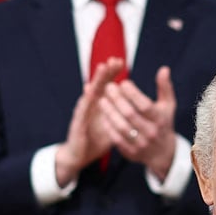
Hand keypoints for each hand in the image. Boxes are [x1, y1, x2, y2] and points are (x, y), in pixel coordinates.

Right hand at [54, 58, 124, 186]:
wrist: (79, 155)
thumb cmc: (96, 138)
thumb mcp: (113, 125)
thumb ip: (123, 114)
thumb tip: (138, 107)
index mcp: (99, 105)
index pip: (106, 85)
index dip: (113, 74)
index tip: (121, 61)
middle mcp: (90, 106)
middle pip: (98, 85)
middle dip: (106, 72)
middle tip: (113, 59)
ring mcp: (83, 113)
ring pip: (90, 94)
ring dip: (96, 80)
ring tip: (102, 68)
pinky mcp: (77, 124)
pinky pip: (82, 111)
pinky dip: (85, 101)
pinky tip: (88, 92)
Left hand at [99, 66, 177, 180]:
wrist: (163, 152)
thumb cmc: (163, 122)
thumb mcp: (168, 105)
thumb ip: (165, 87)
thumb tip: (164, 69)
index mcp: (160, 119)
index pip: (144, 105)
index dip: (132, 93)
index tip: (123, 82)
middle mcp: (151, 132)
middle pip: (130, 114)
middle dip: (117, 99)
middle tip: (108, 87)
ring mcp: (141, 144)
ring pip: (121, 126)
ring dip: (109, 112)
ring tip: (102, 100)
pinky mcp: (131, 153)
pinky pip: (116, 139)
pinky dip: (109, 126)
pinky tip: (103, 115)